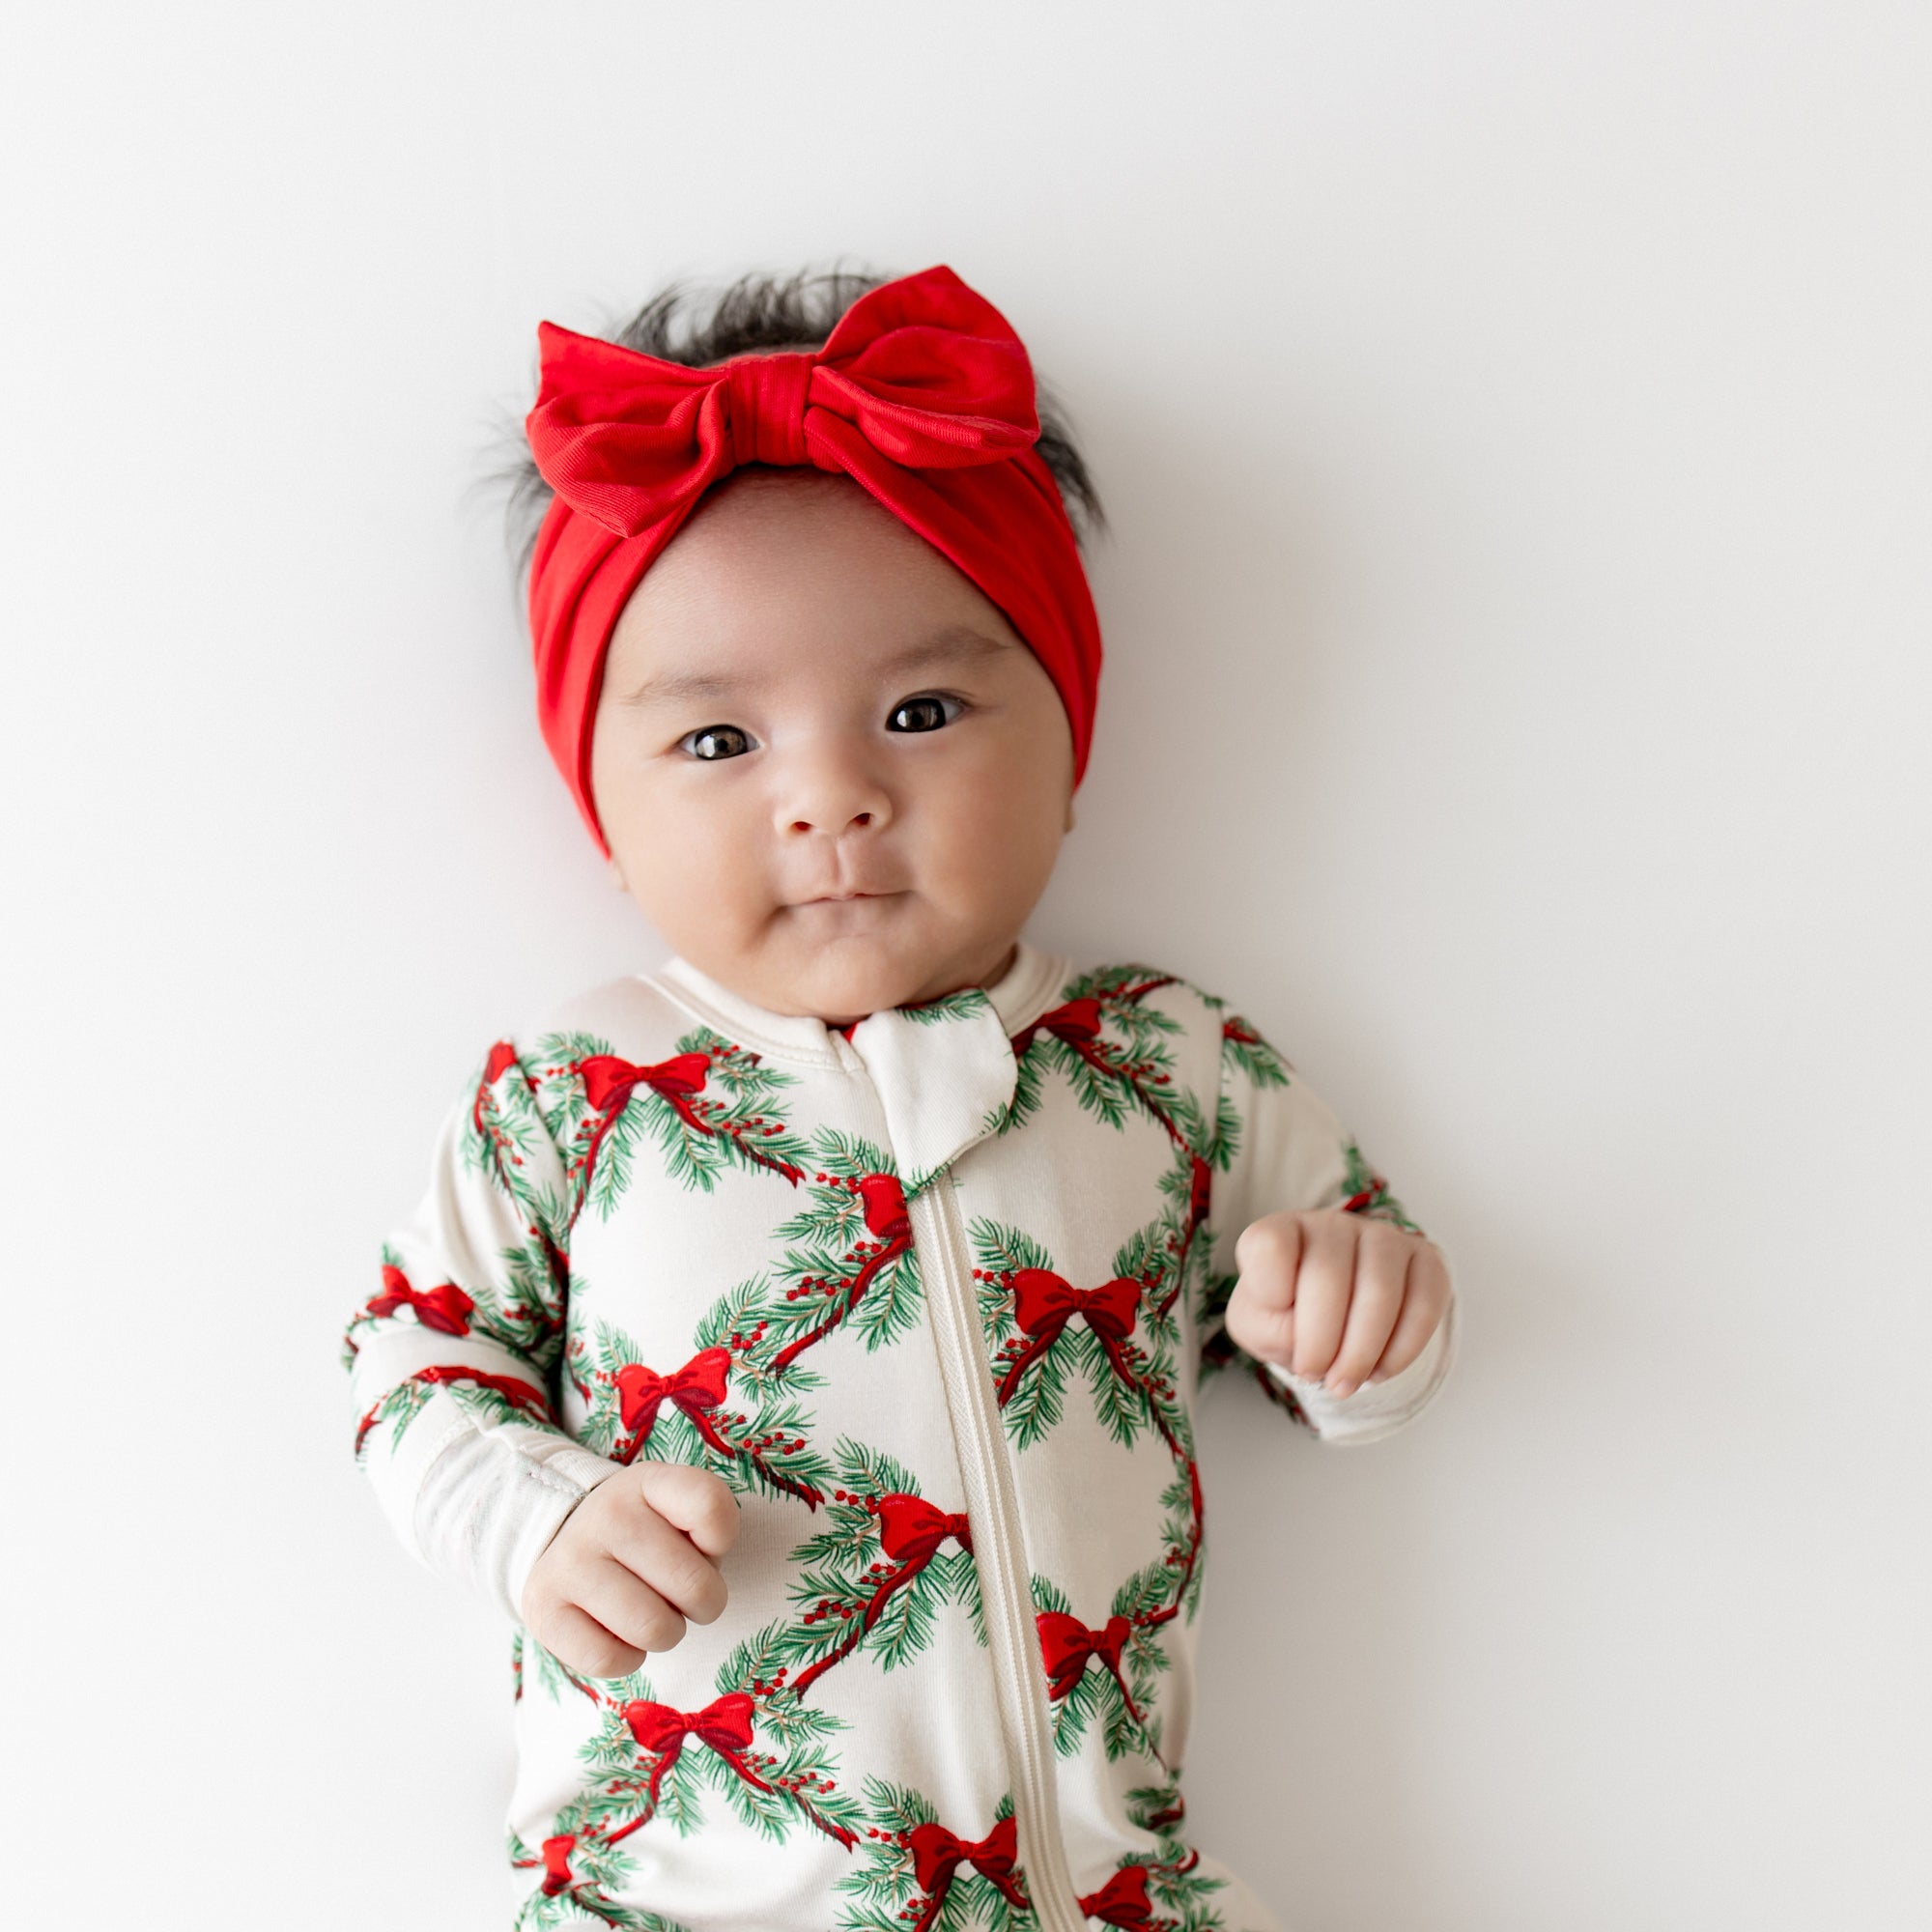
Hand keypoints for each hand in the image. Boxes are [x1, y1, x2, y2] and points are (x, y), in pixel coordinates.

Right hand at [520, 1461, 739, 1678]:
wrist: (566, 1545)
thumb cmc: (645, 1535)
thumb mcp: (680, 1509)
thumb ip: (711, 1525)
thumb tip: (701, 1584)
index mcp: (648, 1482)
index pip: (710, 1504)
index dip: (721, 1540)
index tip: (703, 1546)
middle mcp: (606, 1515)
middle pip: (694, 1585)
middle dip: (703, 1603)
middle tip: (680, 1593)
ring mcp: (570, 1562)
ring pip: (653, 1629)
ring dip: (666, 1633)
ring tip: (651, 1612)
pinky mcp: (543, 1611)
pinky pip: (610, 1661)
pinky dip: (627, 1658)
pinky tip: (618, 1633)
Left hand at [1227, 1210, 1450, 1397]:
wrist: (1337, 1318)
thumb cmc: (1289, 1316)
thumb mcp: (1260, 1326)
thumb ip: (1270, 1329)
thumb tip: (1311, 1341)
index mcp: (1280, 1233)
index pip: (1269, 1245)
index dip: (1270, 1292)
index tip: (1276, 1323)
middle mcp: (1331, 1225)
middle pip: (1328, 1278)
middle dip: (1321, 1343)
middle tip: (1315, 1376)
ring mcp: (1382, 1237)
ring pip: (1380, 1295)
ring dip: (1361, 1354)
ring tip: (1345, 1383)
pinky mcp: (1425, 1260)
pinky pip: (1423, 1307)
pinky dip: (1401, 1351)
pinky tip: (1380, 1370)